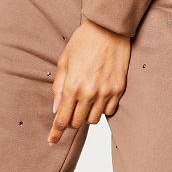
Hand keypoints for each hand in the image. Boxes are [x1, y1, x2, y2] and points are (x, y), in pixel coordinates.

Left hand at [47, 19, 130, 143]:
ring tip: (85, 100)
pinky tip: (98, 97)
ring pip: (93, 119)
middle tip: (70, 112)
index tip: (52, 141)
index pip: (63, 119)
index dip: (56, 133)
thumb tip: (56, 108)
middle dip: (71, 121)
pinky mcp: (119, 90)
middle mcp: (89, 93)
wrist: (109, 29)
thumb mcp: (64, 61)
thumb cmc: (84, 41)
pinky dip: (102, 109)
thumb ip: (59, 87)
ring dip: (86, 115)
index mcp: (72, 86)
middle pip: (78, 123)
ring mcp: (106, 92)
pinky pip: (109, 111)